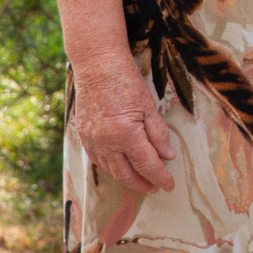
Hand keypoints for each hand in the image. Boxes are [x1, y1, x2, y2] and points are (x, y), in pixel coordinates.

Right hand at [72, 55, 177, 193]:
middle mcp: (106, 142)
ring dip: (126, 178)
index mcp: (126, 135)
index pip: (147, 165)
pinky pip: (98, 159)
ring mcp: (92, 140)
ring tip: (140, 180)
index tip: (169, 185)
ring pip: (110, 170)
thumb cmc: (126, 81)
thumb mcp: (149, 106)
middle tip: (155, 187)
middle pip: (126, 174)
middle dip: (142, 184)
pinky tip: (120, 166)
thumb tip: (167, 156)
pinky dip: (111, 166)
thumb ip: (158, 134)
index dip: (160, 177)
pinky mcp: (83, 135)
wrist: (97, 65)